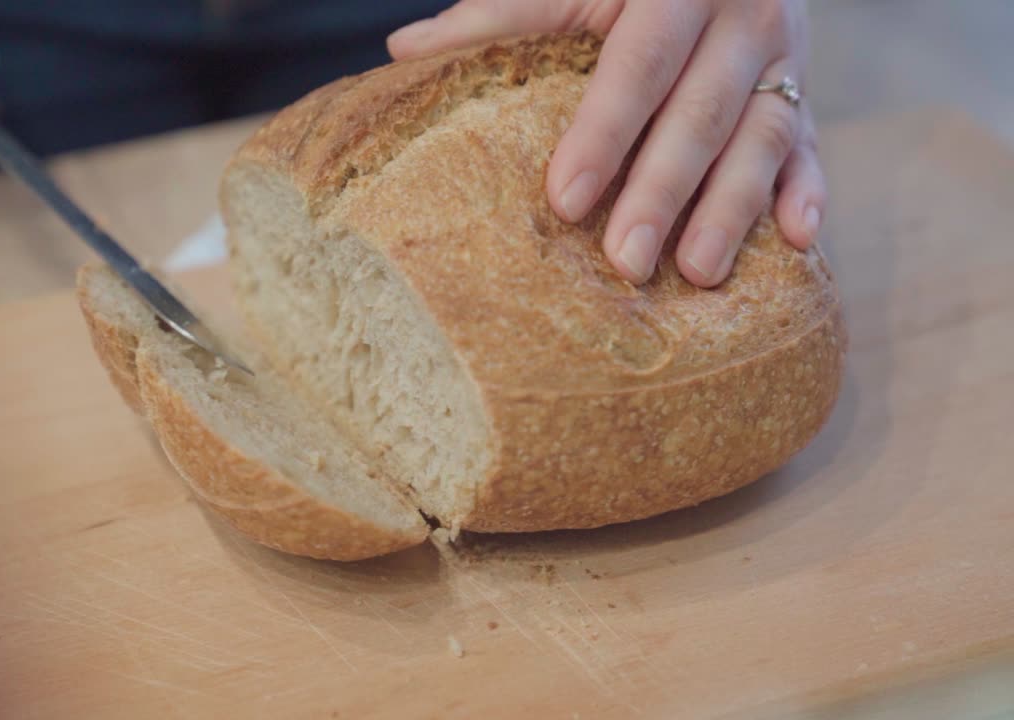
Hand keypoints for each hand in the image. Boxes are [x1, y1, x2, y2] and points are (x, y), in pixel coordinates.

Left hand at [388, 0, 823, 286]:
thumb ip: (499, 17)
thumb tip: (403, 54)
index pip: (638, 62)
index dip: (604, 132)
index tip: (564, 200)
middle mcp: (740, 15)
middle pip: (701, 112)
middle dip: (663, 190)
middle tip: (626, 263)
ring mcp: (782, 56)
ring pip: (764, 135)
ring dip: (733, 208)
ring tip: (696, 274)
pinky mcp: (805, 91)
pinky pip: (814, 145)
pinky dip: (810, 191)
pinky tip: (798, 242)